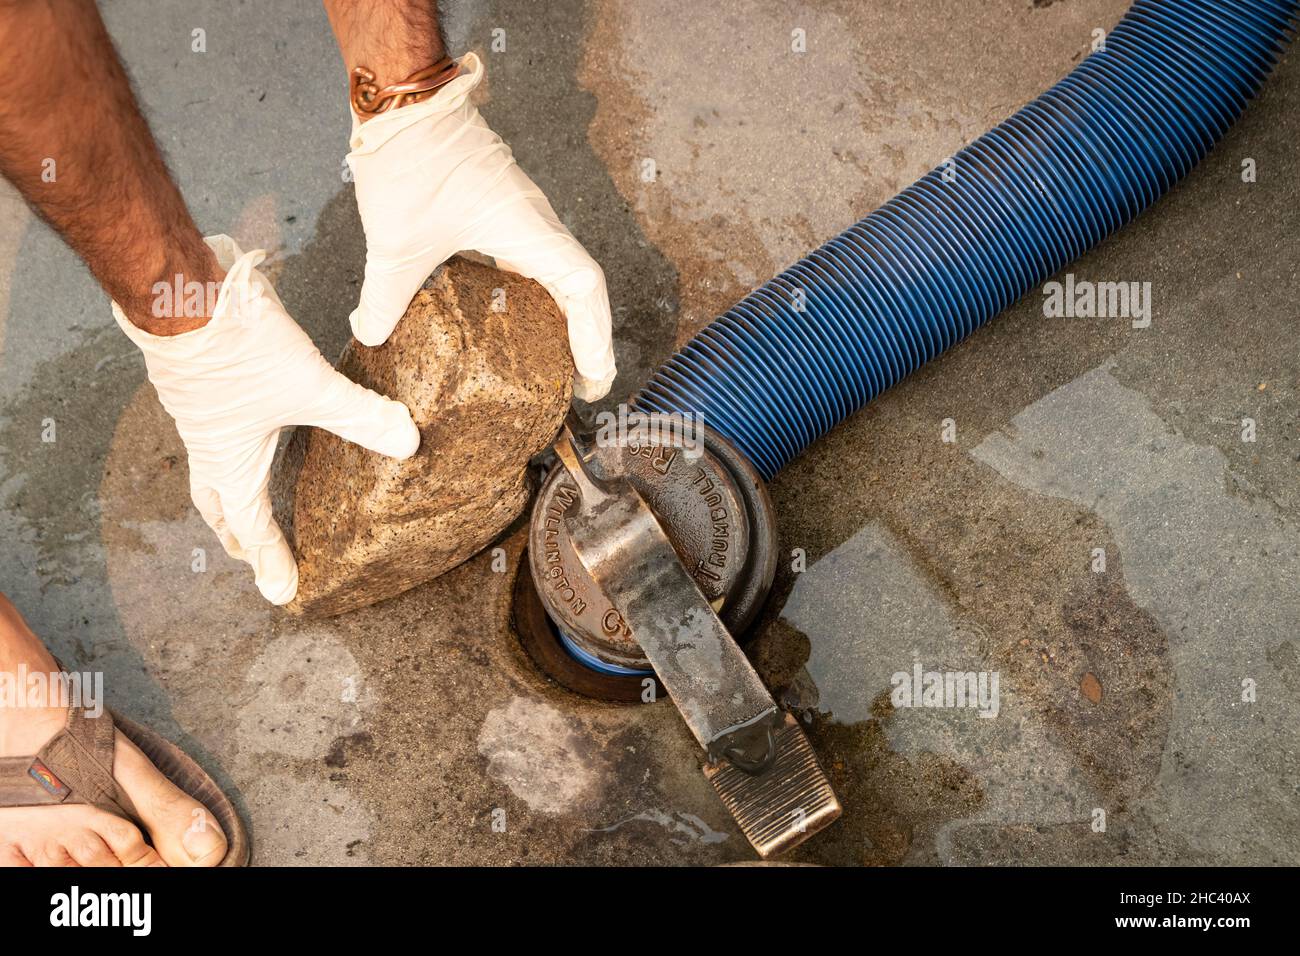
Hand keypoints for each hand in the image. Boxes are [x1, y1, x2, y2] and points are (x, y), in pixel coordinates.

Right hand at [113, 235, 419, 604]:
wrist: (179, 292)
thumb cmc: (235, 348)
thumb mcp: (310, 386)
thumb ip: (361, 416)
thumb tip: (407, 442)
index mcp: (228, 462)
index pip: (253, 526)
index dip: (272, 560)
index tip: (283, 591)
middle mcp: (206, 443)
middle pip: (217, 504)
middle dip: (237, 533)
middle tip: (254, 554)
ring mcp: (197, 411)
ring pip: (210, 464)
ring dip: (230, 487)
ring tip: (254, 491)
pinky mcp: (197, 379)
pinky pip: (212, 426)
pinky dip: (230, 440)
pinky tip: (254, 421)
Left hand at [345, 52, 616, 400]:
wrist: (401, 95)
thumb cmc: (410, 159)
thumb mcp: (394, 244)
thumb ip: (384, 298)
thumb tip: (371, 336)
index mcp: (529, 230)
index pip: (584, 289)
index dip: (594, 337)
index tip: (592, 379)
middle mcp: (535, 221)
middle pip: (580, 286)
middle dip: (585, 336)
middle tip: (578, 383)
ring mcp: (519, 211)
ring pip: (557, 270)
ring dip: (563, 313)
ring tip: (552, 357)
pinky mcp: (497, 204)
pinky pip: (530, 256)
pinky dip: (532, 291)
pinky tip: (507, 314)